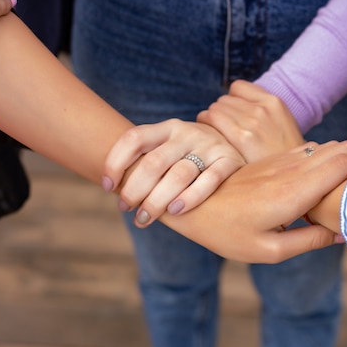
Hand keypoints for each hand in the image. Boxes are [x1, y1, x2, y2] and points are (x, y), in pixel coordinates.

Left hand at [103, 118, 245, 226]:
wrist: (240, 147)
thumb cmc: (193, 157)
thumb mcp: (172, 149)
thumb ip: (149, 160)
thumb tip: (112, 187)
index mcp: (168, 128)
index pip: (134, 138)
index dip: (115, 162)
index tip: (107, 186)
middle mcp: (188, 133)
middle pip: (154, 162)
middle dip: (135, 189)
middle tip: (126, 209)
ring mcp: (210, 146)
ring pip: (179, 175)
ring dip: (157, 200)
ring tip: (144, 218)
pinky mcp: (230, 161)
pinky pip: (209, 181)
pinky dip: (190, 197)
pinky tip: (176, 211)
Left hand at [172, 141, 346, 262]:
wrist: (192, 205)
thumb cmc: (227, 233)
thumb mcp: (270, 250)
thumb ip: (310, 241)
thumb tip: (341, 234)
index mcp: (294, 191)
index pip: (344, 162)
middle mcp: (291, 169)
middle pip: (340, 148)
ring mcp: (280, 161)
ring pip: (326, 146)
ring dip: (344, 160)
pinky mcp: (272, 161)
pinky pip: (308, 151)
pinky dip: (325, 161)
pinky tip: (324, 182)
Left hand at [197, 80, 304, 162]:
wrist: (294, 177)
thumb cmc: (283, 156)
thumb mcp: (282, 125)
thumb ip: (262, 112)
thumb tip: (235, 108)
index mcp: (274, 102)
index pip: (237, 87)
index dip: (231, 101)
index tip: (231, 117)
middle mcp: (262, 108)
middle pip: (223, 100)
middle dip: (220, 114)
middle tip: (221, 132)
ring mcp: (252, 122)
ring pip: (214, 108)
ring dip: (210, 121)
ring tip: (216, 137)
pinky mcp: (241, 137)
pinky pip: (209, 118)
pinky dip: (205, 126)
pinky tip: (211, 140)